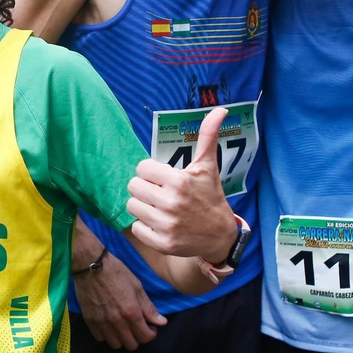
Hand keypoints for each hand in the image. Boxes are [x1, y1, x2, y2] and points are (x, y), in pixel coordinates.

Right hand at [75, 250, 165, 349]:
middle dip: (137, 337)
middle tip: (137, 326)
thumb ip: (148, 307)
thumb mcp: (137, 287)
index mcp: (131, 312)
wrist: (90, 265)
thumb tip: (161, 322)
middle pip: (131, 345)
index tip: (150, 326)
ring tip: (122, 326)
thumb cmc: (117, 272)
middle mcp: (117, 322)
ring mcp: (102, 323)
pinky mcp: (89, 321)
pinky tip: (109, 324)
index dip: (151, 334)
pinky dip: (107, 335)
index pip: (145, 337)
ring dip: (122, 338)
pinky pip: (100, 338)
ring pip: (115, 344)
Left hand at [126, 106, 236, 261]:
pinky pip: (136, 228)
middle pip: (133, 187)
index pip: (141, 168)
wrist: (221, 236)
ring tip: (158, 207)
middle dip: (145, 188)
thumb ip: (208, 136)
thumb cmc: (211, 196)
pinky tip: (160, 223)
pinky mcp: (162, 243)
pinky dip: (144, 226)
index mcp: (179, 181)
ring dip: (142, 206)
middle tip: (159, 192)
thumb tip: (220, 109)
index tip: (162, 177)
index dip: (150, 172)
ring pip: (131, 207)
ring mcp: (166, 225)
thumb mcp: (208, 166)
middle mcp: (171, 203)